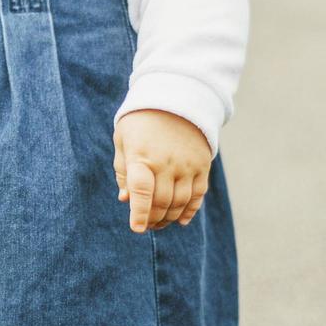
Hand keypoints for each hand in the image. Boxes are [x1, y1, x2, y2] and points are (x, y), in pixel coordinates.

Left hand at [114, 109, 211, 232]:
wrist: (176, 97)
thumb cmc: (141, 121)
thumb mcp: (123, 140)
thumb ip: (123, 170)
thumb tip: (125, 199)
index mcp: (141, 156)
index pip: (142, 191)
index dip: (139, 213)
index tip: (137, 228)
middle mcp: (166, 162)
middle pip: (161, 201)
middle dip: (153, 219)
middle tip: (147, 225)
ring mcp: (186, 164)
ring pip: (180, 202)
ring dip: (169, 217)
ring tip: (160, 223)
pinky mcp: (202, 164)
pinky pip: (198, 194)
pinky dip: (190, 210)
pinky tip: (180, 220)